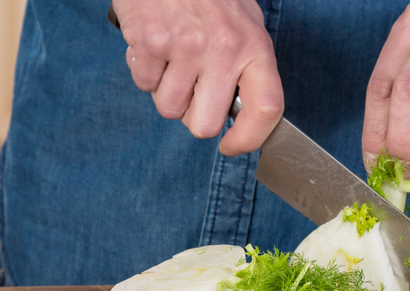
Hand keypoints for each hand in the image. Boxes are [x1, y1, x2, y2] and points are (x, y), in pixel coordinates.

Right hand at [112, 0, 283, 154]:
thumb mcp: (245, 24)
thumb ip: (247, 67)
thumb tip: (241, 113)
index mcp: (254, 48)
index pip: (266, 109)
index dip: (250, 139)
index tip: (232, 146)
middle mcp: (223, 51)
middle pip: (205, 125)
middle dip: (194, 116)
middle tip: (193, 91)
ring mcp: (185, 48)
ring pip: (169, 109)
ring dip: (167, 91)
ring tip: (174, 58)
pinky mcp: (149, 43)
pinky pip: (143, 85)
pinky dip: (145, 71)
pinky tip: (155, 46)